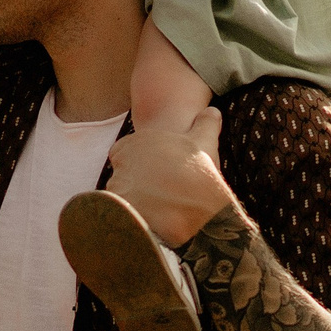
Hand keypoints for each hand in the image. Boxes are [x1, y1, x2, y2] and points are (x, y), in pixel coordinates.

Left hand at [104, 109, 232, 246]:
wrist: (197, 203)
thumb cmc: (199, 170)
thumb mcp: (204, 141)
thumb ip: (206, 123)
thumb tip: (212, 111)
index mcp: (136, 142)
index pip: (123, 151)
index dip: (138, 161)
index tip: (154, 171)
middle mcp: (121, 161)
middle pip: (122, 174)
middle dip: (135, 182)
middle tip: (158, 192)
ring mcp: (118, 185)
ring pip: (121, 194)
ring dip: (133, 199)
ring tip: (157, 208)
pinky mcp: (119, 208)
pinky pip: (121, 213)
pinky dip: (133, 215)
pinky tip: (151, 219)